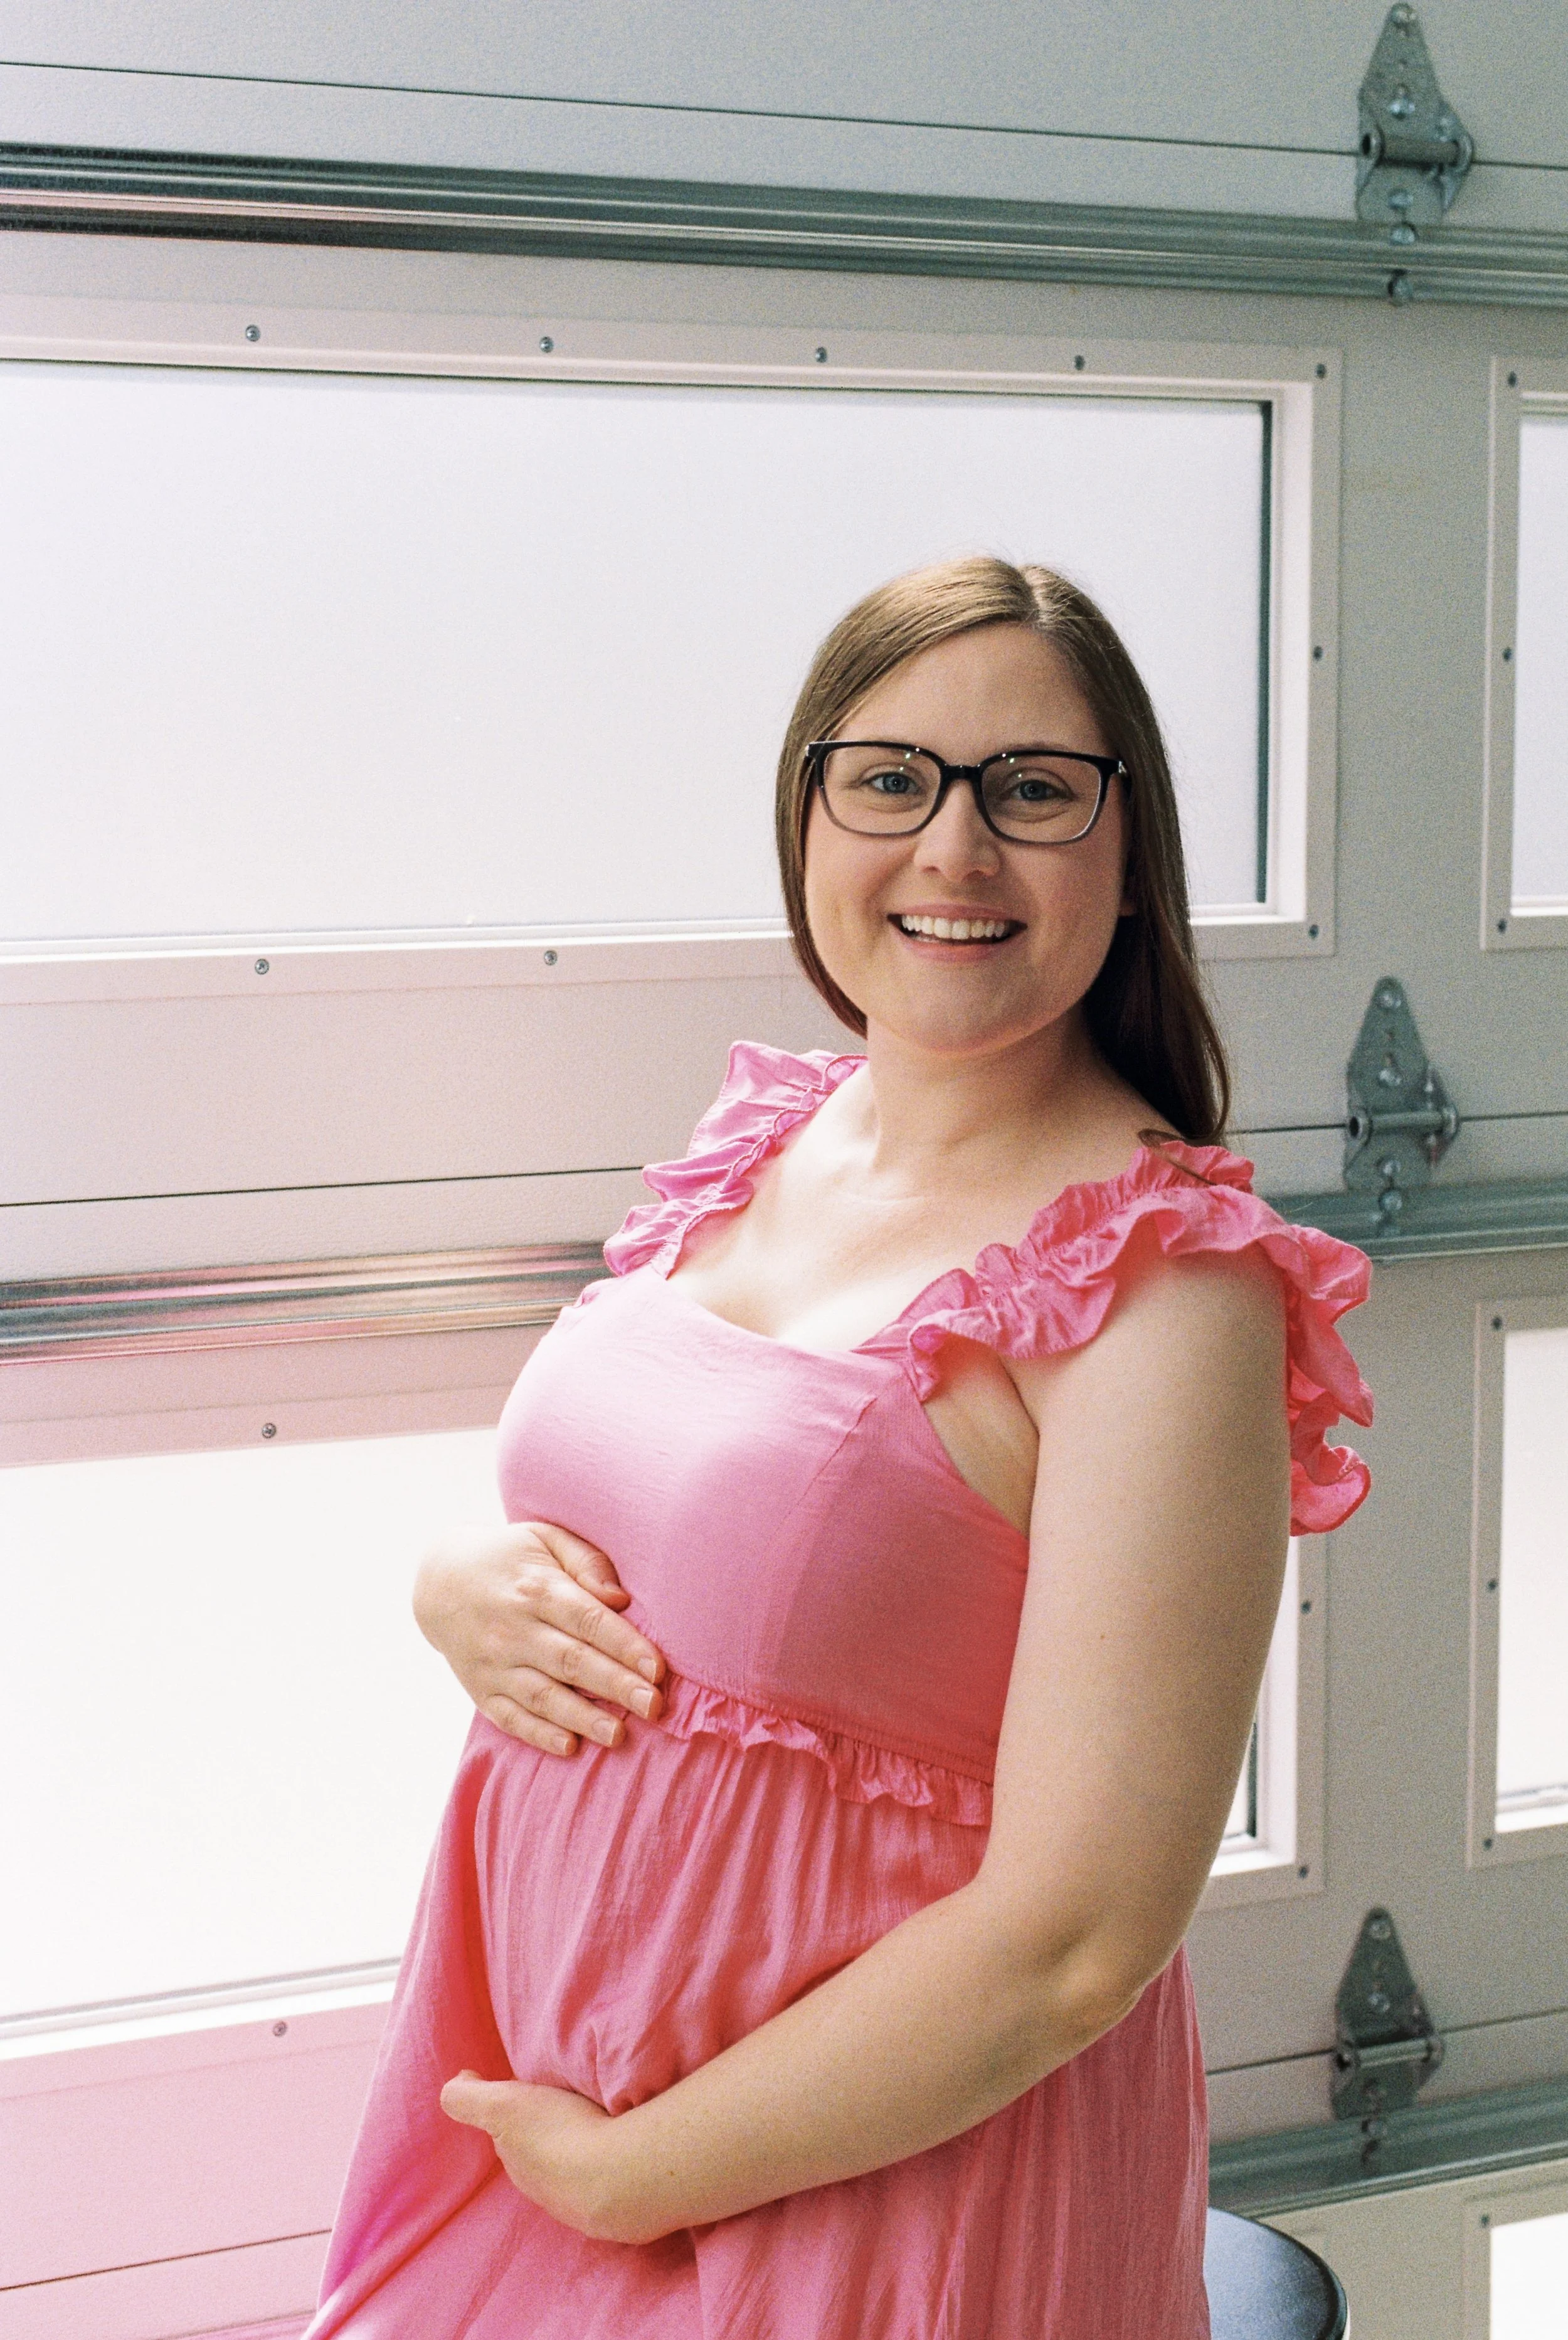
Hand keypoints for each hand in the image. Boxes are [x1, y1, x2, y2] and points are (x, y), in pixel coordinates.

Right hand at [413, 1522, 664, 1756]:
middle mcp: (514, 1629)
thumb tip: (620, 1599)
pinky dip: (539, 1734)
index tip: (658, 1669)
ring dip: (583, 1718)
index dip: (624, 1645)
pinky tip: (570, 1746)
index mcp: (537, 1588)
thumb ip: (586, 1562)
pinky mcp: (481, 1690)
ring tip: (620, 1735)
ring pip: (544, 1696)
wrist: (440, 1582)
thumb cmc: (510, 1558)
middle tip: (653, 1706)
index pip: (587, 1620)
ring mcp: (494, 1663)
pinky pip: (511, 1717)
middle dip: (615, 1686)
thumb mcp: (545, 1538)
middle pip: (571, 1661)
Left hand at [440, 2070, 656, 2243]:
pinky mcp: (625, 2207)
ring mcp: (587, 2205)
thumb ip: (468, 2098)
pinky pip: (615, 2178)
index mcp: (521, 2165)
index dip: (515, 2115)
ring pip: (579, 2169)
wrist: (621, 2177)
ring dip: (585, 2148)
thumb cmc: (560, 2135)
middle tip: (566, 2105)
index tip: (529, 2094)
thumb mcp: (501, 2105)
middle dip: (550, 2134)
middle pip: (543, 2156)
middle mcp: (548, 2192)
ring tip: (601, 2122)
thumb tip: (457, 2083)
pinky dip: (615, 2162)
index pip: (511, 2138)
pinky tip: (626, 2146)